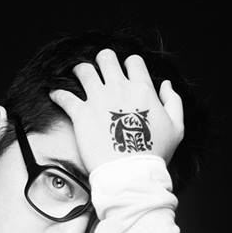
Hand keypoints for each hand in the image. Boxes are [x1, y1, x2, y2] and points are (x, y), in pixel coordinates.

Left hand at [49, 48, 184, 173]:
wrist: (131, 174)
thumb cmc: (154, 154)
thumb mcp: (176, 128)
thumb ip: (173, 102)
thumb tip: (166, 85)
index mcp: (142, 89)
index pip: (133, 61)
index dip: (128, 65)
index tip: (124, 73)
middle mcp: (119, 88)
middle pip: (106, 58)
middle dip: (102, 62)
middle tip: (98, 72)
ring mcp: (98, 99)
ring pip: (83, 70)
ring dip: (79, 71)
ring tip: (76, 77)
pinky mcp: (81, 114)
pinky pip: (63, 96)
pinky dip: (57, 94)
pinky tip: (55, 95)